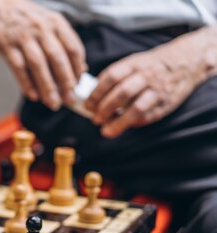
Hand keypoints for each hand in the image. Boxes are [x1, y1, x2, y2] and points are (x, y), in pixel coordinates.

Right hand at [0, 0, 86, 108]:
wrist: (1, 7)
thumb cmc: (30, 21)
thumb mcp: (51, 26)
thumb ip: (65, 45)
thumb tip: (81, 70)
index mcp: (57, 23)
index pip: (73, 48)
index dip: (77, 69)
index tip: (79, 86)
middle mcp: (42, 29)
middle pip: (57, 58)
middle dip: (65, 82)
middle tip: (70, 100)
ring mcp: (23, 37)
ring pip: (38, 64)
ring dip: (47, 86)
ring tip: (52, 103)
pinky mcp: (7, 46)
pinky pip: (18, 67)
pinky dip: (26, 83)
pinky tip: (33, 95)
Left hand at [85, 28, 216, 137]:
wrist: (184, 62)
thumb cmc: (149, 66)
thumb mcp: (133, 63)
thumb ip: (114, 78)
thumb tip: (90, 97)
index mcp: (134, 63)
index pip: (111, 77)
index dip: (96, 93)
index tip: (87, 105)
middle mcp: (146, 76)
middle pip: (122, 93)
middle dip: (105, 108)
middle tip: (95, 119)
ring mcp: (158, 90)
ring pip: (136, 108)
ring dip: (118, 122)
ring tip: (105, 130)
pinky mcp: (166, 104)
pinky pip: (147, 116)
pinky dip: (132, 124)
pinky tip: (123, 127)